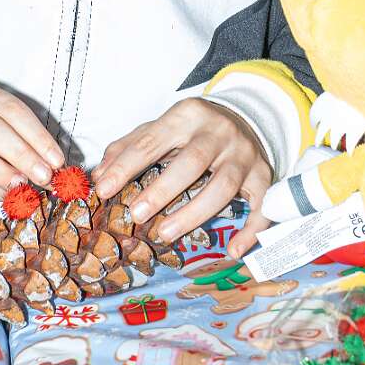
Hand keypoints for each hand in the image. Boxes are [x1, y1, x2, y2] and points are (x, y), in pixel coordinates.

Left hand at [91, 98, 271, 251]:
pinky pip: (262, 205)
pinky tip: (233, 250)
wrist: (246, 117)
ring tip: (166, 234)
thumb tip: (99, 174)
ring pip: (224, 185)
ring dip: (195, 212)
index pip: (152, 140)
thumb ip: (130, 147)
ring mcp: (244, 153)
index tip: (104, 188)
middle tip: (137, 214)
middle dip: (163, 189)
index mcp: (187, 114)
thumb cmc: (194, 129)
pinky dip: (251, 230)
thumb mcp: (162, 127)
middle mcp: (219, 131)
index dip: (127, 165)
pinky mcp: (264, 175)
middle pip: (193, 160)